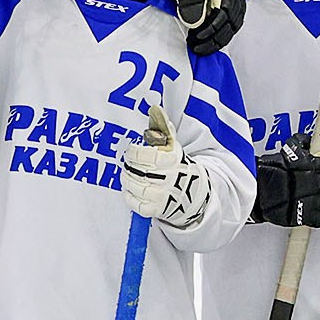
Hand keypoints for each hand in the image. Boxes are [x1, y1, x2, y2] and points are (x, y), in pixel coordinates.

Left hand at [119, 105, 212, 228]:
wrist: (192, 194)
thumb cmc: (177, 166)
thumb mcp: (173, 146)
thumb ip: (163, 128)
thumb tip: (155, 109)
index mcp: (172, 161)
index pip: (146, 155)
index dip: (134, 153)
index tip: (132, 151)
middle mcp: (168, 179)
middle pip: (139, 172)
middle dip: (130, 167)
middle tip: (129, 164)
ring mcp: (163, 196)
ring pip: (136, 187)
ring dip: (127, 181)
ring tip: (128, 176)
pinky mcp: (157, 210)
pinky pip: (136, 204)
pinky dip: (130, 197)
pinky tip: (131, 190)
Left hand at [160, 0, 245, 54]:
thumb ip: (192, 5)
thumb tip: (195, 23)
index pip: (221, 17)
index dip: (208, 30)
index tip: (196, 37)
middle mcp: (236, 0)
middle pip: (228, 27)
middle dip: (211, 40)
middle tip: (196, 46)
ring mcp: (237, 7)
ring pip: (231, 31)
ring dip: (216, 42)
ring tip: (201, 47)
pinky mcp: (235, 12)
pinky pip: (231, 29)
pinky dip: (221, 38)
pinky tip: (211, 42)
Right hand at [253, 135, 319, 227]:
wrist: (256, 192)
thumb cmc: (267, 172)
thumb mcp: (285, 151)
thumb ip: (300, 144)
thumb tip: (308, 142)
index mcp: (312, 165)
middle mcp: (316, 182)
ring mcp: (314, 200)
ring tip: (318, 194)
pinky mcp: (308, 216)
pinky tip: (316, 209)